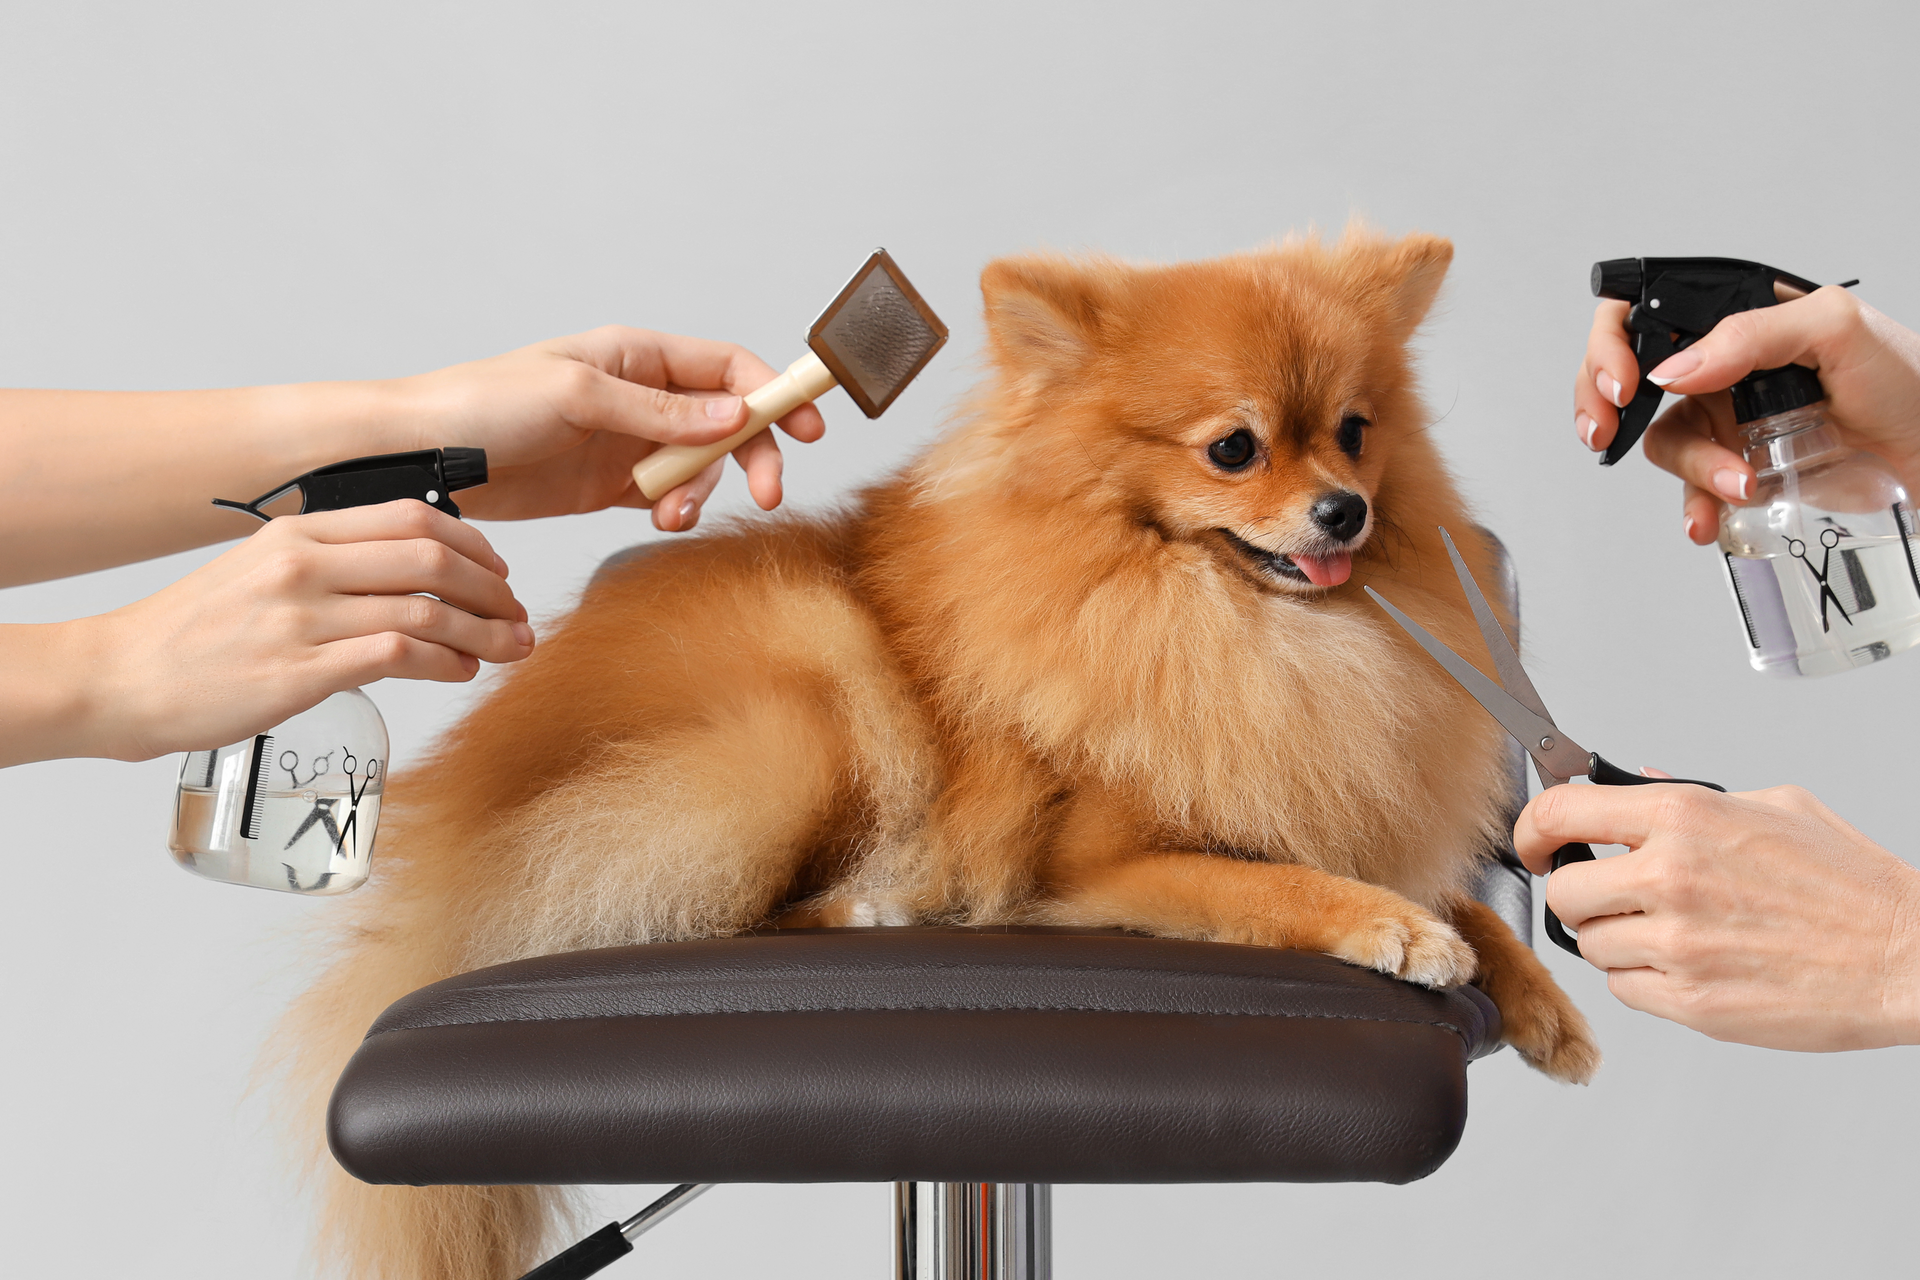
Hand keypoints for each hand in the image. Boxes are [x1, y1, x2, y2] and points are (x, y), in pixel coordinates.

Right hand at [7, 501, 533, 764]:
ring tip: (510, 649)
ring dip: (483, 631)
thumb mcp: (259, 574)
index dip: (472, 544)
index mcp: (298, 534)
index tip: (498, 571)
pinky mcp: (300, 673)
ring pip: (426, 609)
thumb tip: (405, 581)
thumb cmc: (194, 635)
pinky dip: (448, 662)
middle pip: (432, 558)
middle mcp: (303, 566)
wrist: (120, 678)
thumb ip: (328, 567)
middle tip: (518, 616)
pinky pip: (400, 656)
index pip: (412, 517)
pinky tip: (464, 672)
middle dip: (491, 588)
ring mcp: (302, 618)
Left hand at [397, 327, 828, 531]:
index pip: (727, 367)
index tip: (807, 430)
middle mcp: (640, 396)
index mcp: (636, 356)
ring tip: (673, 514)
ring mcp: (629, 442)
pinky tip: (659, 521)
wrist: (426, 457)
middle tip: (768, 494)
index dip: (773, 394)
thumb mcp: (576, 396)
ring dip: (703, 490)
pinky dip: (676, 511)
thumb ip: (658, 410)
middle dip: (752, 456)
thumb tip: (734, 415)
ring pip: (700, 465)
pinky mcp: (611, 486)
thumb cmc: (485, 406)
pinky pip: (668, 496)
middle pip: (727, 421)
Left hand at [1514, 780, 1919, 1050]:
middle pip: (1561, 889)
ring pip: (1588, 944)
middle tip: (1605, 895)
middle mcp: (1671, 875)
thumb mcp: (1776, 805)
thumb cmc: (1853, 885)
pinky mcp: (1690, 1001)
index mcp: (1685, 817)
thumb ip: (1692, 795)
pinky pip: (1623, 988)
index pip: (1560, 811)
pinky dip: (1641, 979)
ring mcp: (1677, 943)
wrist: (1909, 958)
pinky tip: (1687, 963)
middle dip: (1574, 892)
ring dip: (1613, 938)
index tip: (1534, 843)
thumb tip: (1638, 780)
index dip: (1532, 829)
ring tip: (1666, 930)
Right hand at [1574, 288, 1919, 543]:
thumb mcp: (1836, 330)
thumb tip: (1673, 369)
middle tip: (1605, 431)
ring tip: (1739, 484)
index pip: (1646, 314)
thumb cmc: (1909, 381)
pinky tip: (1710, 520)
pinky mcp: (1740, 469)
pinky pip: (1692, 490)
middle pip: (1630, 380)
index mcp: (1738, 320)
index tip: (1628, 385)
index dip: (1614, 346)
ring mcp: (1728, 422)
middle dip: (1601, 406)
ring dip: (1688, 470)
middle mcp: (1723, 368)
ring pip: (1663, 443)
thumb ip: (1753, 335)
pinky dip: (1694, 508)